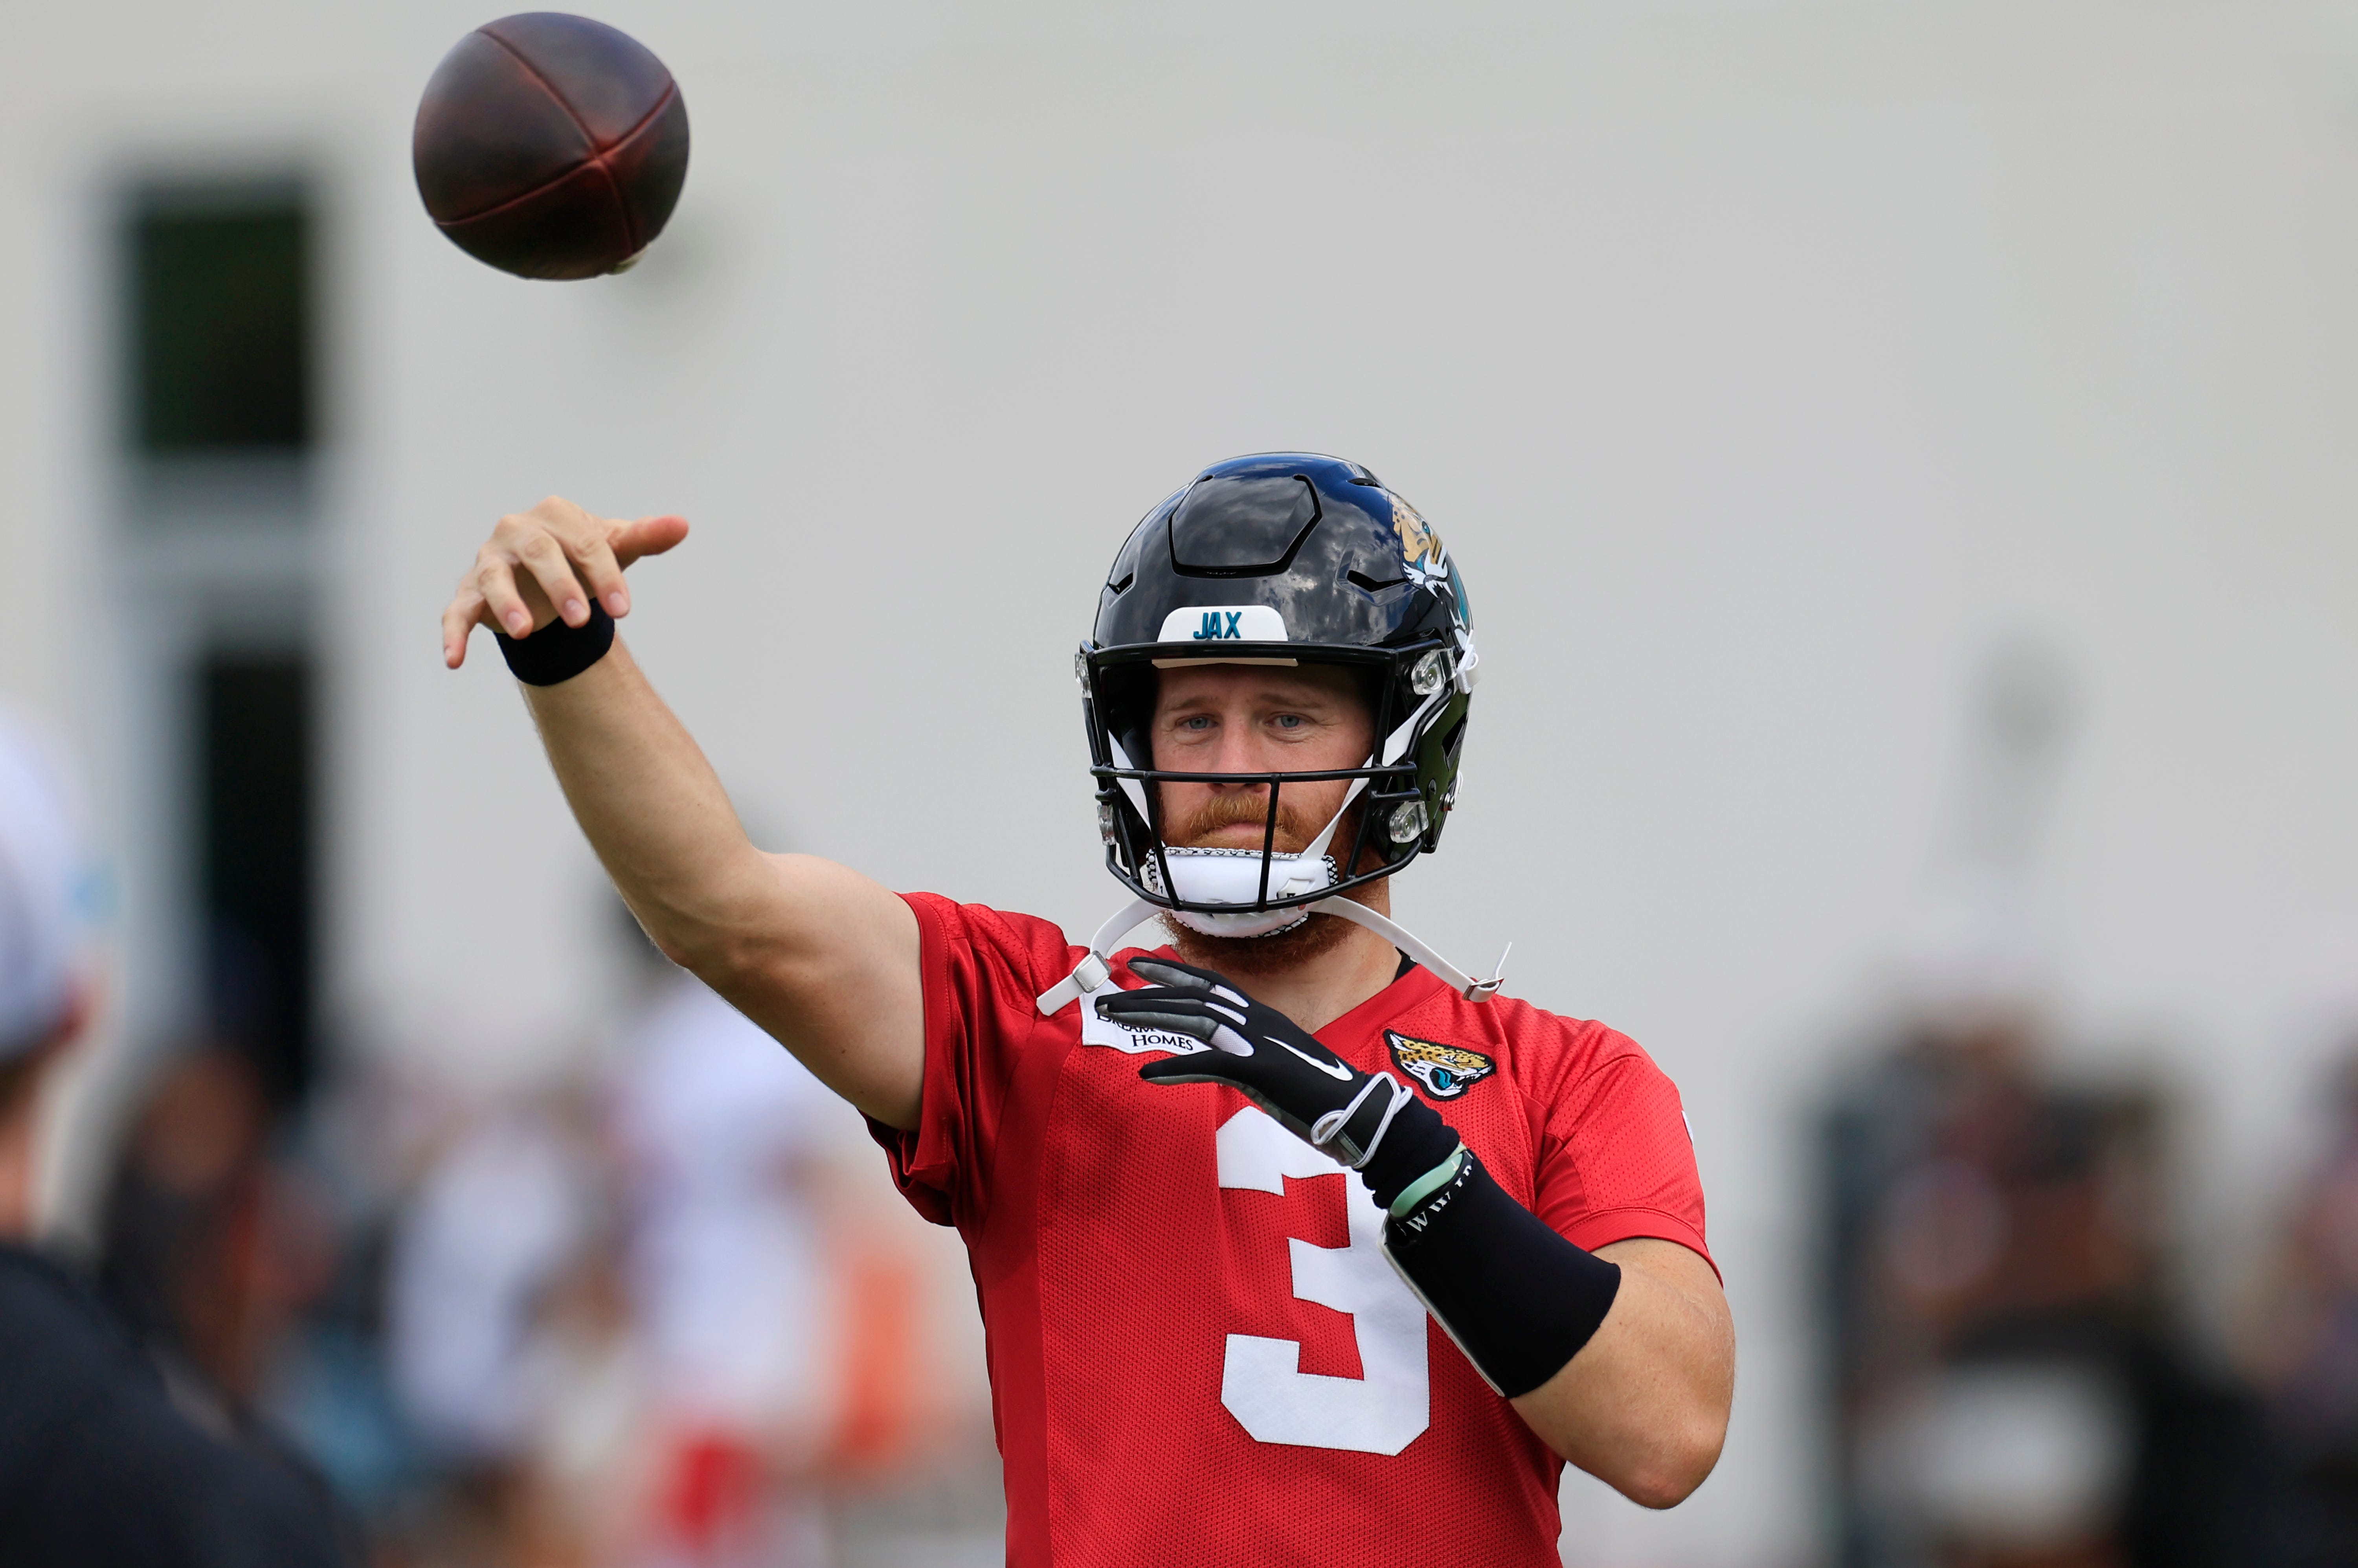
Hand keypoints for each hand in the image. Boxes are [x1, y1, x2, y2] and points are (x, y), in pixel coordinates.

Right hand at [441, 497, 689, 667]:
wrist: (548, 578)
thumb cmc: (583, 558)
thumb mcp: (614, 547)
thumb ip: (645, 536)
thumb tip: (682, 525)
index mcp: (555, 515)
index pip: (584, 542)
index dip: (605, 576)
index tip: (625, 611)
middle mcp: (516, 530)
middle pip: (538, 552)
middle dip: (560, 585)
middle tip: (582, 620)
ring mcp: (490, 561)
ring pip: (494, 578)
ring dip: (507, 605)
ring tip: (525, 633)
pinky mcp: (470, 592)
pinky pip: (457, 611)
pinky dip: (453, 634)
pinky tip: (454, 661)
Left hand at [1102, 958, 1437, 1175]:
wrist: (1363, 1117)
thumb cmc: (1323, 1099)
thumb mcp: (1277, 1069)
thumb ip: (1249, 1058)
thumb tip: (1222, 1060)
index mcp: (1263, 1019)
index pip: (1211, 985)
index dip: (1174, 972)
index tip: (1139, 966)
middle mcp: (1259, 1023)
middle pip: (1194, 997)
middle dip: (1147, 992)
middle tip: (1106, 994)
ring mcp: (1261, 1044)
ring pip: (1196, 1019)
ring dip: (1150, 1015)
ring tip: (1112, 1017)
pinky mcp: (1263, 1072)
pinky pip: (1211, 1064)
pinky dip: (1176, 1068)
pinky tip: (1147, 1074)